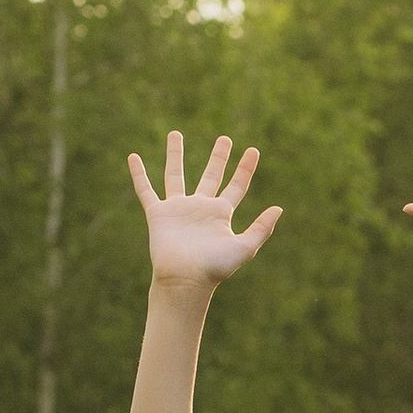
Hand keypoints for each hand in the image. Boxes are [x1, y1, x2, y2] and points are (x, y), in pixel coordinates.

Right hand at [129, 131, 281, 290]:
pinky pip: (146, 189)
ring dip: (175, 155)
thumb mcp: (244, 247)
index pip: (237, 186)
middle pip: (211, 176)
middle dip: (218, 157)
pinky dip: (138, 174)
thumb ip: (261, 228)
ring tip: (175, 134)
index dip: (245, 169)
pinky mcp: (158, 213)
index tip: (253, 150)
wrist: (185, 279)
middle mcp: (200, 208)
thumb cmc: (215, 267)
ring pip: (175, 175)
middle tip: (225, 139)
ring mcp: (178, 209)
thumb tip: (279, 208)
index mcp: (221, 214)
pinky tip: (133, 157)